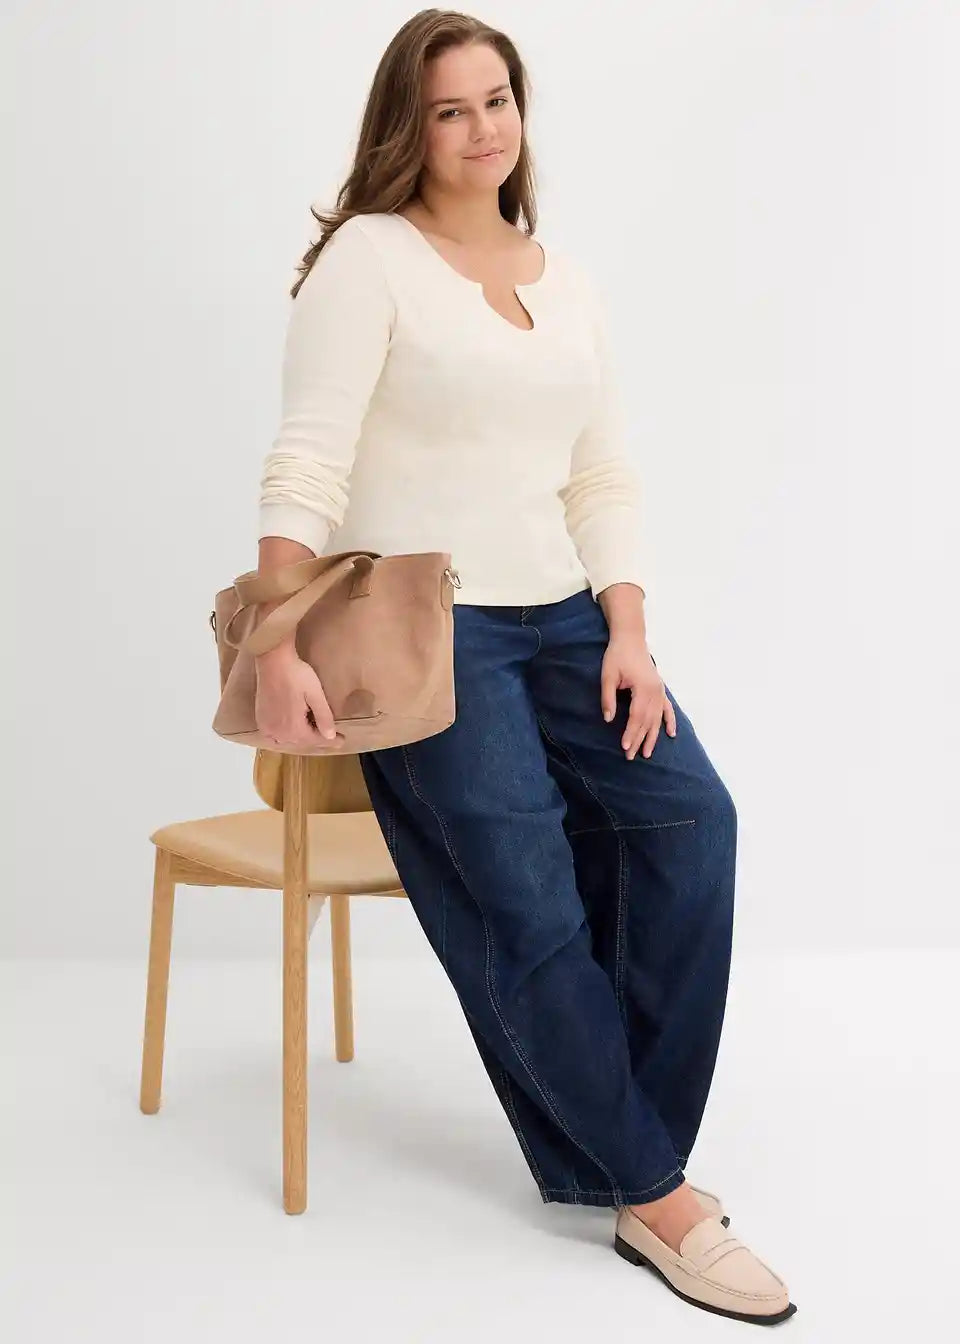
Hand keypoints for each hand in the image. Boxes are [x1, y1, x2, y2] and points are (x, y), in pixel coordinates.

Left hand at [600, 633, 675, 759]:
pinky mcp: (660, 688)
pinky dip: (670, 721)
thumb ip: (608, 698)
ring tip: (647, 753)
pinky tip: (671, 734)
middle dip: (639, 740)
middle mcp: (655, 692)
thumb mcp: (608, 676)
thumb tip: (608, 719)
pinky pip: (667, 709)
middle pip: (648, 721)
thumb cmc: (617, 655)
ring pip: (657, 718)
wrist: (630, 639)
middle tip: (631, 756)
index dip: (631, 733)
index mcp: (643, 688)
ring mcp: (660, 690)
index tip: (625, 747)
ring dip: (653, 736)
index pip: (637, 717)